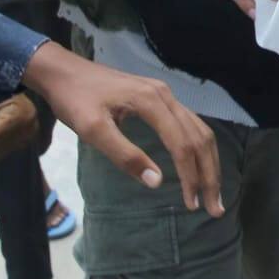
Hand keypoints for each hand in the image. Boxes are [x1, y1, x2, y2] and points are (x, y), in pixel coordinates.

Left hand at [23, 43, 222, 215]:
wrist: (64, 71)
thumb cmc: (75, 100)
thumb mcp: (93, 131)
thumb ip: (125, 155)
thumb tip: (157, 182)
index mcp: (151, 102)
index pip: (182, 143)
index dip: (190, 175)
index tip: (192, 204)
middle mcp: (166, 95)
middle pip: (199, 136)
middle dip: (209, 173)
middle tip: (215, 207)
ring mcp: (164, 95)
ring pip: (198, 129)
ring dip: (208, 161)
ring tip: (211, 190)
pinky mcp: (159, 98)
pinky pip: (188, 123)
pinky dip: (198, 147)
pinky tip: (198, 163)